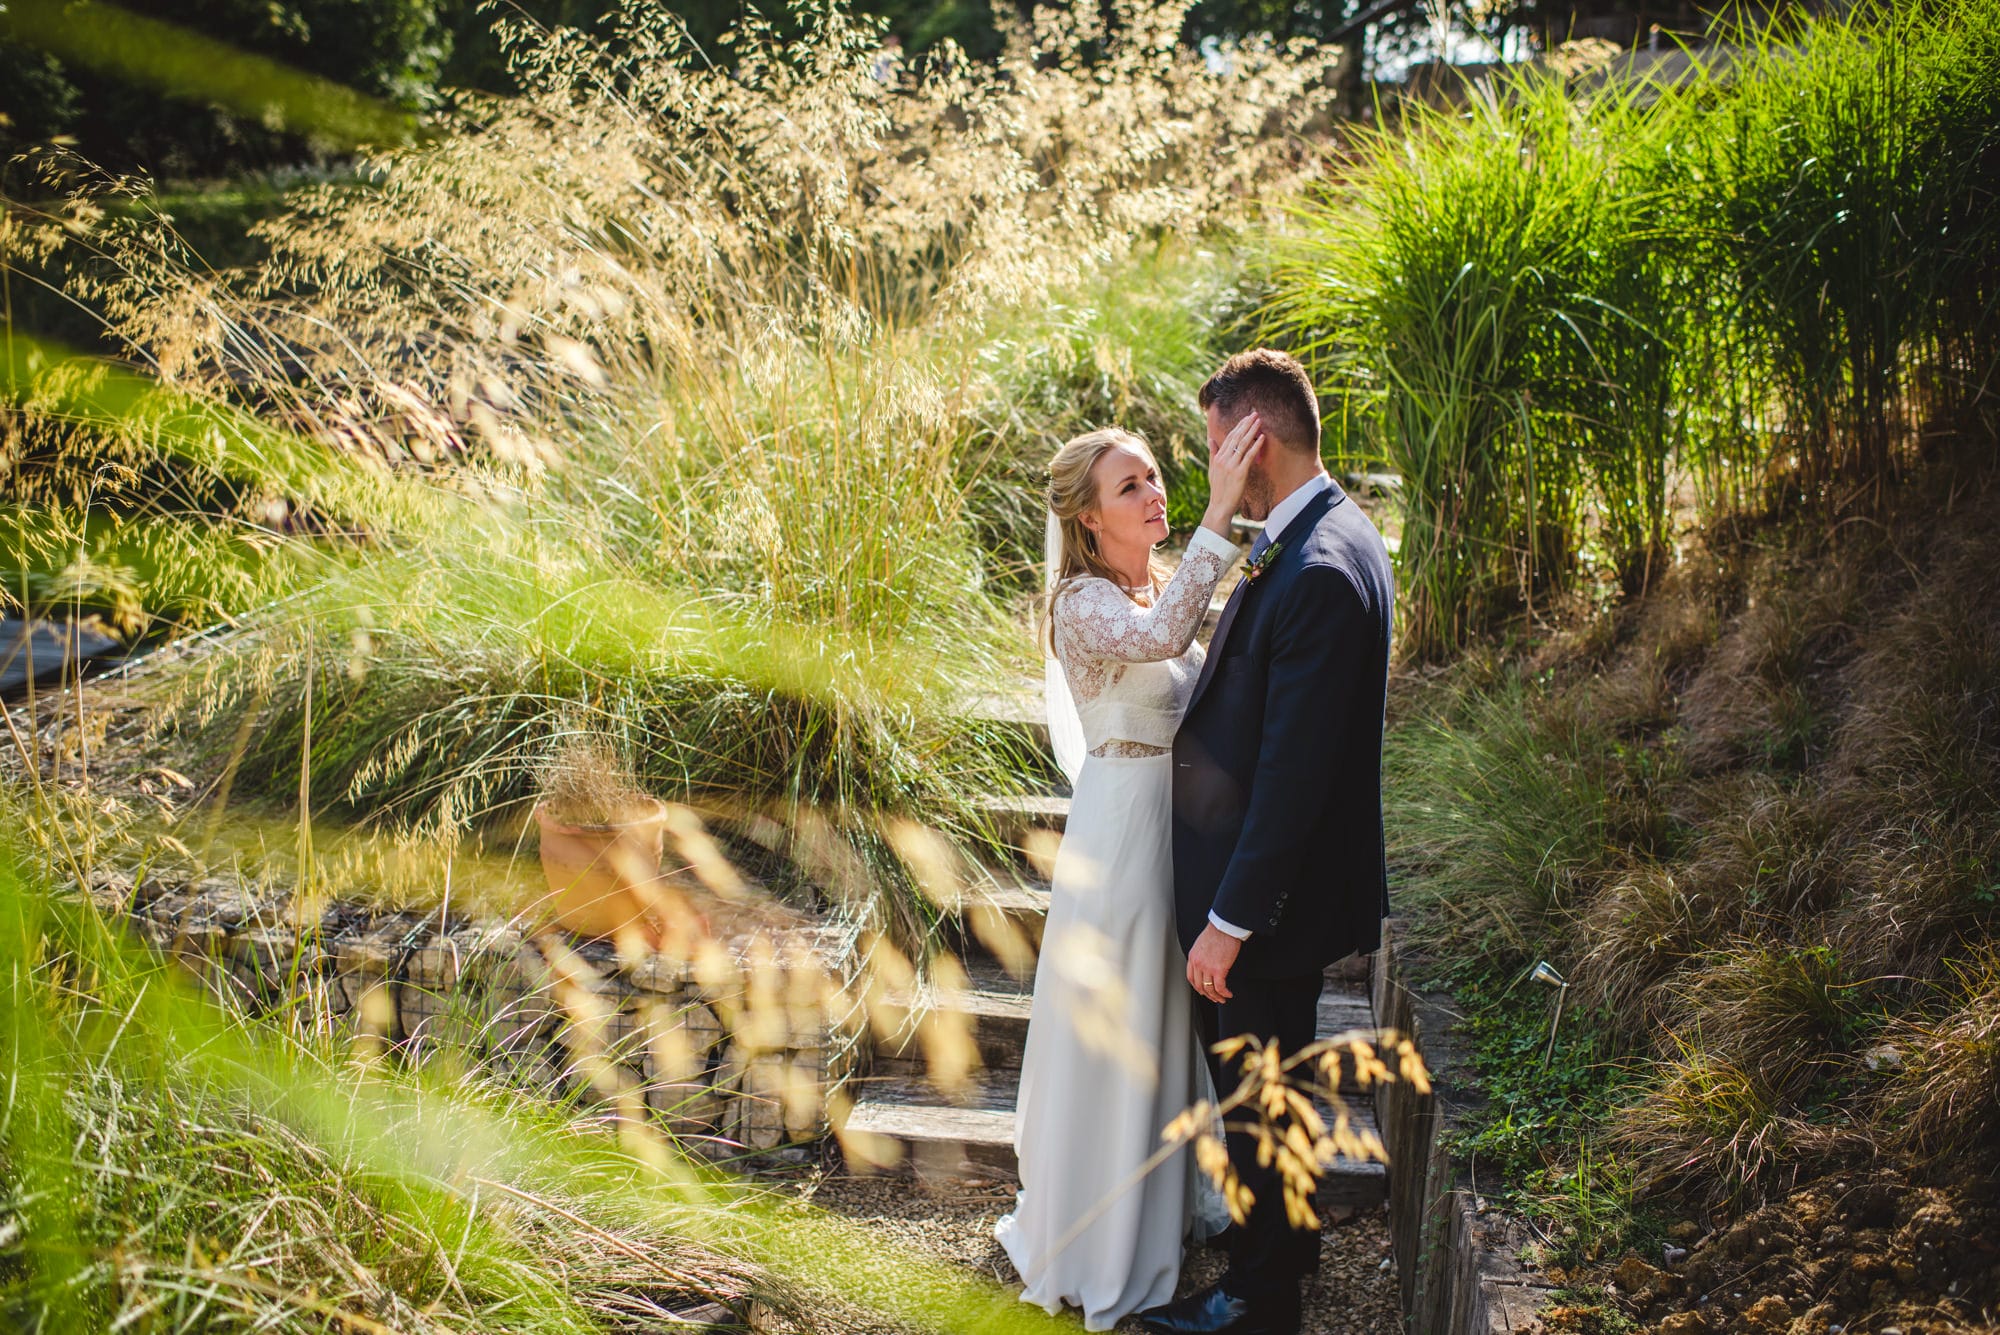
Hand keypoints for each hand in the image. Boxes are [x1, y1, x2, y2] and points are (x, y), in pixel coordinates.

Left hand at [1186, 924, 1242, 1003]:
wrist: (1224, 928)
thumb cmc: (1216, 932)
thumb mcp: (1201, 944)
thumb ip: (1201, 955)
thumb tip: (1206, 962)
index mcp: (1193, 957)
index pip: (1191, 977)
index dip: (1197, 987)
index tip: (1203, 991)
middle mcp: (1198, 964)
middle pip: (1199, 986)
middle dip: (1207, 994)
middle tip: (1214, 998)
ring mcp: (1207, 968)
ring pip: (1209, 989)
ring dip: (1216, 996)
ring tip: (1222, 999)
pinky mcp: (1219, 970)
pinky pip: (1220, 987)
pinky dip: (1224, 993)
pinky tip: (1228, 994)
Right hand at [1200, 411, 1264, 535]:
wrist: (1219, 506)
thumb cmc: (1218, 489)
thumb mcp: (1213, 469)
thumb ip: (1213, 453)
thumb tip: (1211, 439)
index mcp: (1218, 457)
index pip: (1229, 437)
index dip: (1239, 426)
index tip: (1247, 417)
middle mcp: (1223, 459)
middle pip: (1236, 437)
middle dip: (1246, 424)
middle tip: (1255, 414)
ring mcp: (1231, 465)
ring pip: (1242, 444)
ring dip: (1252, 431)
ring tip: (1259, 421)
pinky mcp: (1239, 473)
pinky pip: (1249, 456)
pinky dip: (1256, 445)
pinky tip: (1262, 437)